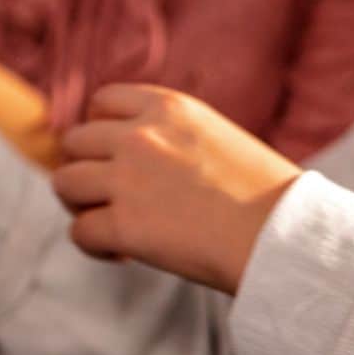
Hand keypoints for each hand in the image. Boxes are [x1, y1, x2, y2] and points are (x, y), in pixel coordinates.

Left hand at [52, 84, 302, 293]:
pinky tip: (120, 253)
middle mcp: (139, 135)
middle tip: (107, 196)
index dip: (100, 129)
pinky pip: (79, 231)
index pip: (103, 100)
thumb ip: (170, 136)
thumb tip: (121, 150)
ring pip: (64, 183)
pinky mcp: (124, 225)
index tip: (112, 154)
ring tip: (109, 222)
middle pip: (74, 142)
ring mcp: (127, 179)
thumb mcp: (216, 138)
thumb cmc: (266, 196)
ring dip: (79, 204)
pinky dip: (93, 245)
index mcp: (168, 107)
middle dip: (85, 168)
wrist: (289, 238)